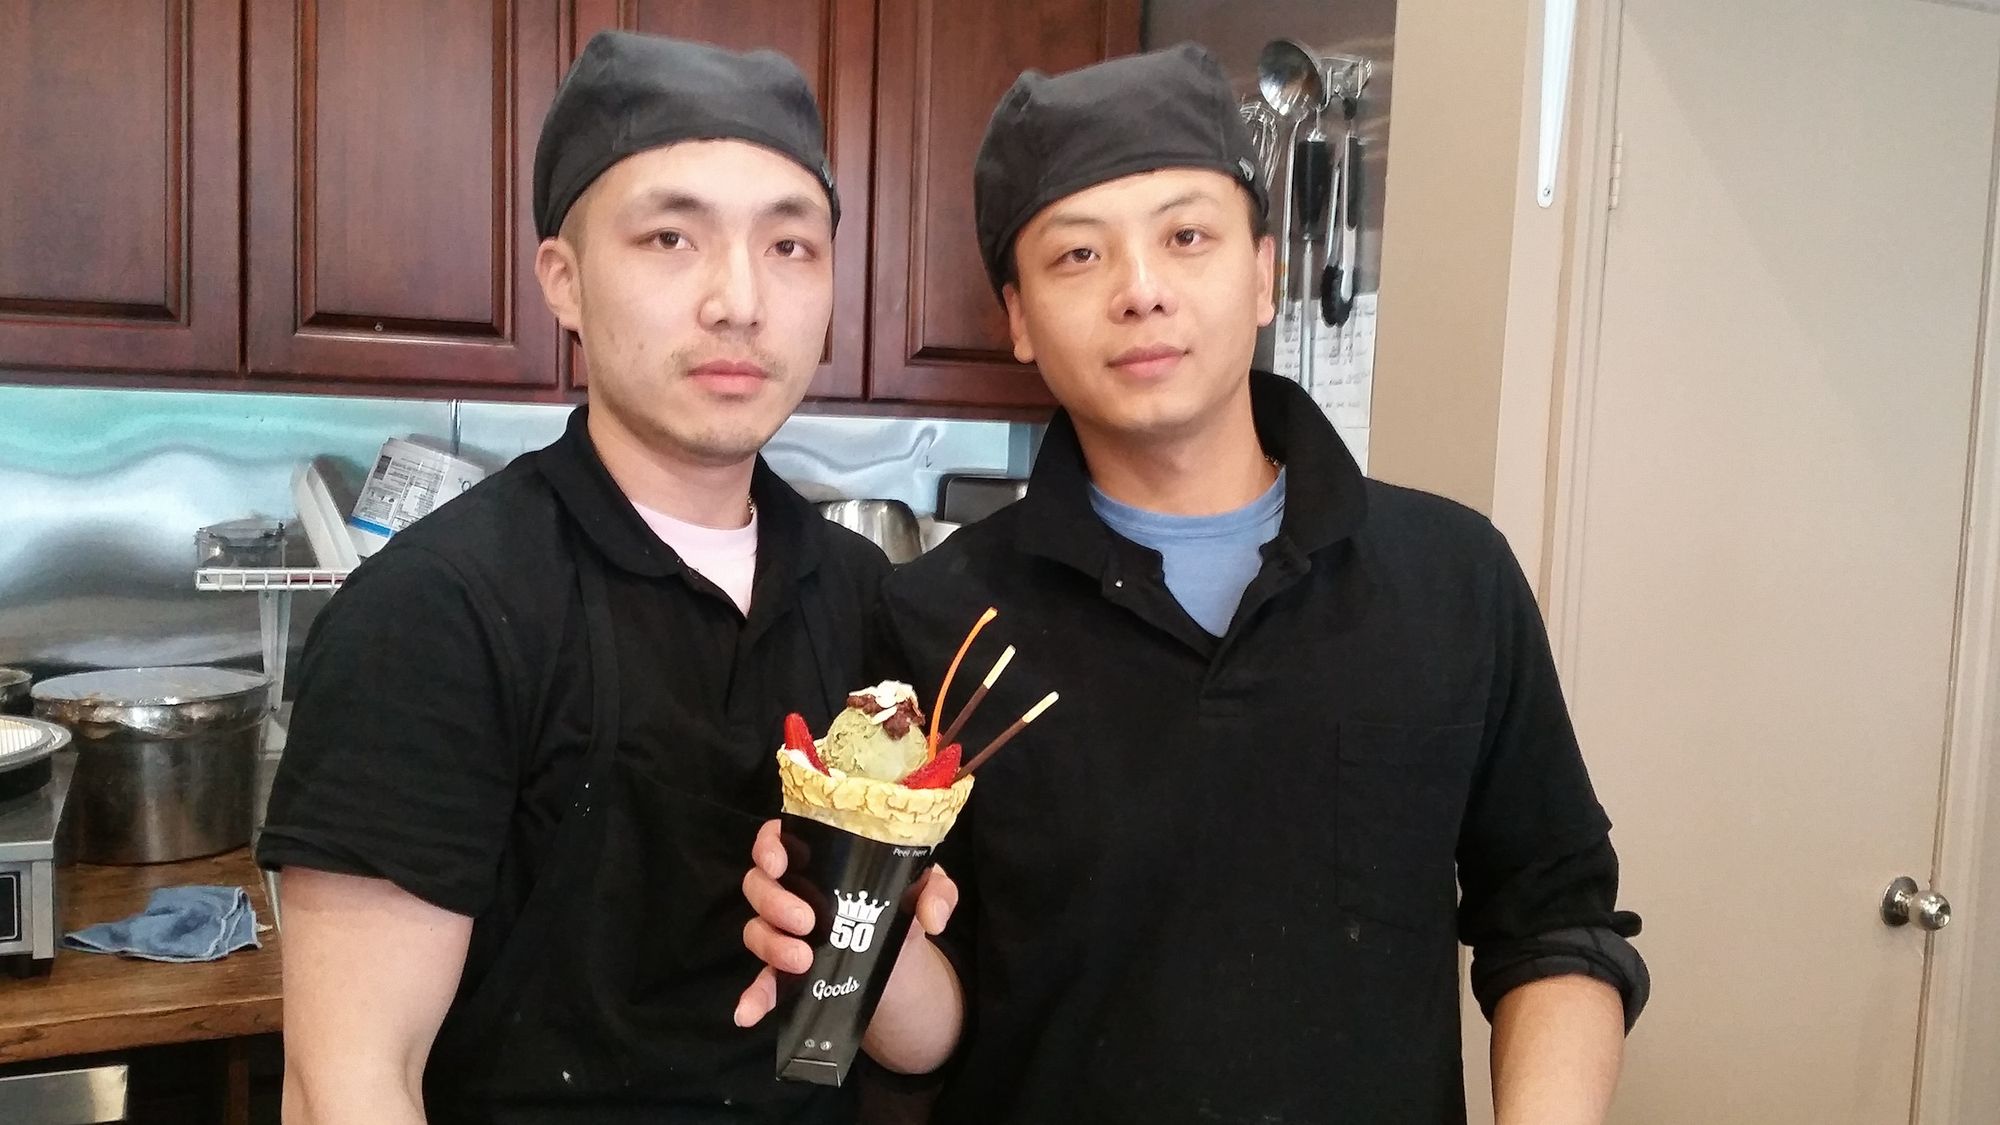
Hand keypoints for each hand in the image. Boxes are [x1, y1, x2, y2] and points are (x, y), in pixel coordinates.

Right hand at [733, 818, 958, 1027]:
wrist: (902, 960)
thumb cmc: (905, 906)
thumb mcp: (929, 890)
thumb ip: (938, 892)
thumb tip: (932, 916)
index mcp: (822, 859)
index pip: (779, 838)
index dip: (769, 844)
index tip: (779, 862)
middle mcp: (793, 890)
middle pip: (758, 885)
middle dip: (774, 902)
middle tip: (808, 921)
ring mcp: (785, 932)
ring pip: (755, 930)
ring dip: (771, 945)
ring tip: (804, 961)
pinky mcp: (786, 972)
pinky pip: (762, 982)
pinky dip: (753, 997)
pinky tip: (748, 1012)